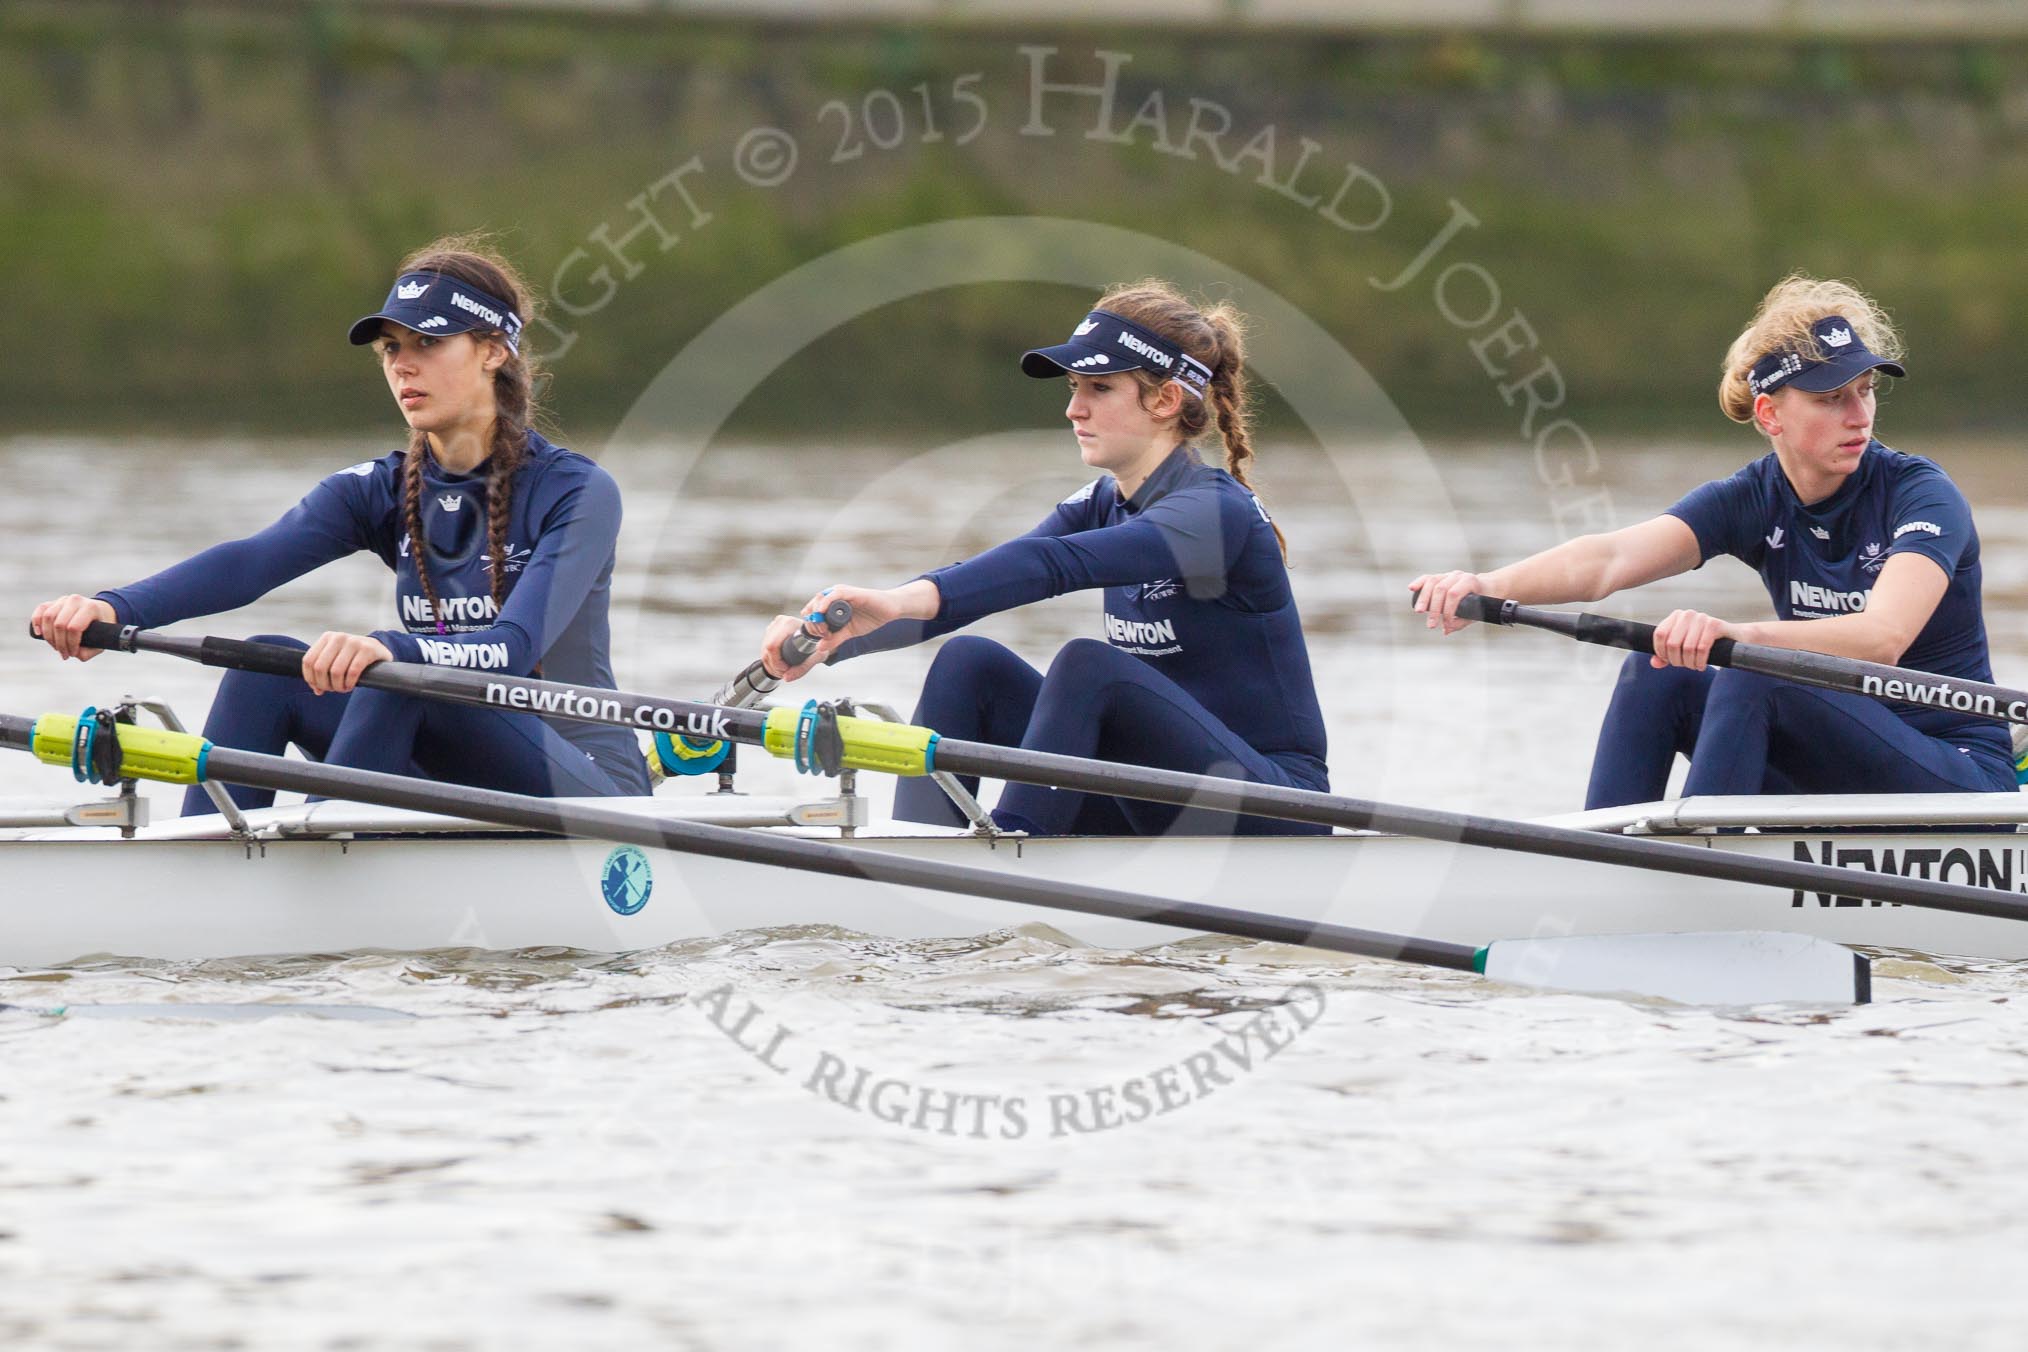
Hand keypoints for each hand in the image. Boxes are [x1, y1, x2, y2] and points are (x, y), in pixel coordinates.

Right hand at [30, 595, 116, 660]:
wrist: (101, 611)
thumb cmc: (101, 628)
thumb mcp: (102, 641)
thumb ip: (89, 651)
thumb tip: (74, 654)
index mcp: (90, 608)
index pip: (74, 627)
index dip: (71, 644)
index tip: (73, 653)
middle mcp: (76, 600)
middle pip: (59, 624)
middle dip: (59, 643)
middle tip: (64, 654)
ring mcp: (64, 600)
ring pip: (48, 617)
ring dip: (49, 637)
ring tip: (56, 647)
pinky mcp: (54, 602)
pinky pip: (41, 609)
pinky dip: (36, 621)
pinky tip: (39, 634)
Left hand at [302, 631, 392, 694]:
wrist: (379, 650)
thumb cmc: (353, 657)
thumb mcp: (335, 658)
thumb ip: (322, 671)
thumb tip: (317, 690)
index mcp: (327, 637)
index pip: (308, 661)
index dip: (311, 678)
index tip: (319, 687)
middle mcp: (338, 637)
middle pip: (320, 667)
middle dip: (325, 684)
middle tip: (333, 689)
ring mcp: (353, 642)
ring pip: (336, 671)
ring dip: (338, 686)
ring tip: (343, 688)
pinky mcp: (367, 649)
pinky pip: (352, 672)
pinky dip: (349, 683)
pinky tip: (351, 685)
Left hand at [757, 582, 932, 680]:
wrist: (890, 610)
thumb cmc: (871, 618)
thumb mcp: (849, 632)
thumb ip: (835, 639)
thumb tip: (819, 649)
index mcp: (831, 605)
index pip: (812, 612)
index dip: (810, 625)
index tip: (816, 637)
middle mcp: (834, 597)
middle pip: (812, 606)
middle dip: (812, 622)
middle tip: (820, 635)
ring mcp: (841, 593)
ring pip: (819, 599)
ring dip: (817, 615)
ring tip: (822, 629)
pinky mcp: (850, 592)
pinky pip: (834, 595)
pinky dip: (825, 604)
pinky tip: (822, 614)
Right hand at [1408, 571, 1484, 634]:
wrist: (1486, 587)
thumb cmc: (1482, 602)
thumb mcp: (1476, 613)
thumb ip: (1461, 622)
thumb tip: (1446, 630)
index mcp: (1470, 581)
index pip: (1454, 594)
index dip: (1448, 610)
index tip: (1446, 625)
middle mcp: (1458, 575)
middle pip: (1441, 588)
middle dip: (1434, 608)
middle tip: (1431, 625)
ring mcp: (1448, 575)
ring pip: (1432, 582)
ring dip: (1424, 598)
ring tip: (1419, 612)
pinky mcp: (1440, 577)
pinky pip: (1427, 578)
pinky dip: (1419, 583)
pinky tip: (1411, 589)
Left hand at [1649, 609, 1734, 670]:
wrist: (1736, 637)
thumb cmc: (1706, 643)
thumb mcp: (1683, 649)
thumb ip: (1666, 655)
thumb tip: (1654, 663)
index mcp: (1676, 616)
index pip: (1659, 634)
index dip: (1661, 651)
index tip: (1668, 660)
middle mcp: (1687, 614)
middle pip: (1672, 643)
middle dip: (1677, 660)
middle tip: (1685, 666)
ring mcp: (1702, 618)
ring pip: (1687, 648)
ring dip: (1689, 663)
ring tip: (1694, 666)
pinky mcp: (1715, 625)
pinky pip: (1702, 648)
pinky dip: (1700, 661)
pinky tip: (1701, 665)